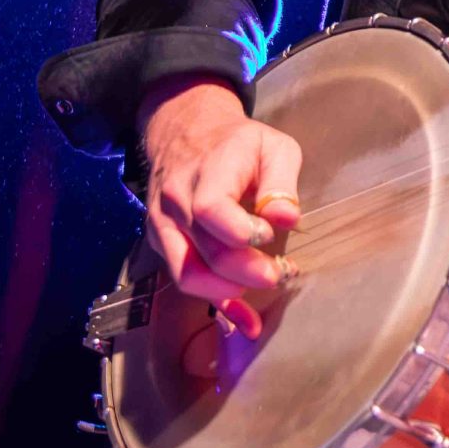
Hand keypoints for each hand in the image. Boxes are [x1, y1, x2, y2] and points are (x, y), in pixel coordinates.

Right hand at [138, 76, 303, 338]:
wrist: (186, 132)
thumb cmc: (239, 144)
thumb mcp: (273, 146)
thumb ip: (282, 181)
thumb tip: (287, 219)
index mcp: (206, 171)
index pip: (210, 209)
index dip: (240, 232)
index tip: (268, 235)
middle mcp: (176, 200)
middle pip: (203, 249)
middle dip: (243, 271)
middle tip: (278, 275)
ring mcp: (163, 224)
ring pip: (185, 273)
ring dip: (225, 293)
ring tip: (259, 294)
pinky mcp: (161, 241)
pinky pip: (182, 277)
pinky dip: (213, 299)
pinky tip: (243, 315)